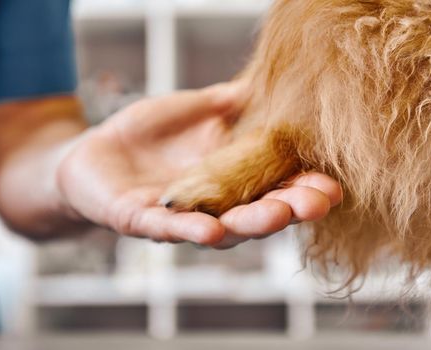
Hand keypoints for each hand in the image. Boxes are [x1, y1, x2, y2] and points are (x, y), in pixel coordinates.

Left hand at [57, 83, 341, 247]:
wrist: (97, 153)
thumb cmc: (151, 134)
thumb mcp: (198, 109)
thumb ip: (232, 103)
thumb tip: (269, 83)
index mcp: (233, 179)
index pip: (276, 187)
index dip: (304, 187)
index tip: (333, 184)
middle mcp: (215, 205)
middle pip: (259, 213)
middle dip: (289, 210)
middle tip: (317, 203)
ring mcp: (183, 218)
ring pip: (222, 229)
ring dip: (251, 224)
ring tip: (278, 215)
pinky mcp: (143, 222)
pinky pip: (169, 230)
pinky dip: (190, 230)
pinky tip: (210, 230)